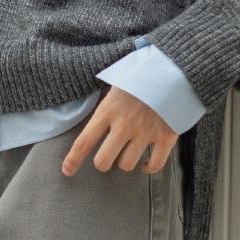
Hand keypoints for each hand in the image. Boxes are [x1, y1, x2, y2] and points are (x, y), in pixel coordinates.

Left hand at [61, 85, 176, 176]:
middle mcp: (124, 125)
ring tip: (127, 153)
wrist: (172, 69)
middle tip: (106, 157)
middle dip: (102, 162)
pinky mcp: (165, 138)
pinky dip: (149, 168)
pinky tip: (145, 164)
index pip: (84, 141)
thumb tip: (94, 113)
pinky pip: (155, 164)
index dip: (73, 159)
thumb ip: (106, 101)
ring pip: (127, 165)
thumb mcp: (115, 82)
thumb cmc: (140, 74)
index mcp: (107, 110)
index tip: (67, 171)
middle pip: (103, 161)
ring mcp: (145, 133)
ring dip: (125, 162)